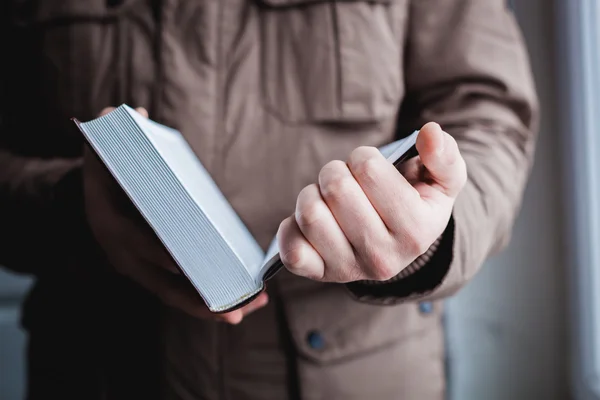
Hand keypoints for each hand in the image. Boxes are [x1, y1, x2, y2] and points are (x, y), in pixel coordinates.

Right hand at [83, 107, 267, 323]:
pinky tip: (243, 300)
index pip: (140, 245)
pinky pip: (184, 290)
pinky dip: (211, 298)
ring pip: (178, 295)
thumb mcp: (104, 151)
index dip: (163, 256)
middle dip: (202, 301)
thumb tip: (134, 113)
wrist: (97, 194)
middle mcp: (126, 256)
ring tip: (254, 306)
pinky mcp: (157, 272)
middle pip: (166, 286)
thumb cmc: (108, 173)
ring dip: (215, 306)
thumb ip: (115, 134)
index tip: (189, 267)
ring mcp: (142, 268)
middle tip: (239, 310)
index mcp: (114, 227)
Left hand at [277, 122, 466, 282]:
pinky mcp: (320, 274)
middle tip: (346, 180)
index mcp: (416, 231)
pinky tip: (310, 220)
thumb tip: (430, 132)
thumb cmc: (418, 202)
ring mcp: (350, 270)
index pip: (368, 169)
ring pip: (310, 213)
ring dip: (312, 194)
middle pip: (335, 188)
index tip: (370, 167)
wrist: (399, 244)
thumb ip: (443, 155)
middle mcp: (382, 257)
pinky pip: (291, 251)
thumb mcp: (443, 180)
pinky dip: (291, 227)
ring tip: (327, 199)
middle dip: (335, 171)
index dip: (364, 157)